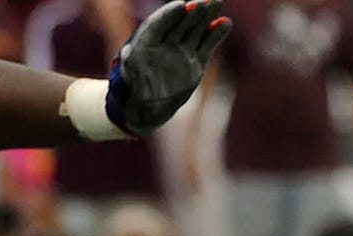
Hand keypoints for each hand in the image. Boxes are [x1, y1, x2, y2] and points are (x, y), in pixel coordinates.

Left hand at [106, 0, 231, 136]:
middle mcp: (164, 44)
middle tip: (206, 1)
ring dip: (206, 17)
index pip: (158, 26)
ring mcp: (180, 51)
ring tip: (218, 3)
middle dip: (192, 12)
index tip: (182, 5)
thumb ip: (131, 69)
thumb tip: (127, 57)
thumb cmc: (131, 95)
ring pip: (195, 30)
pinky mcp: (194, 62)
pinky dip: (215, 34)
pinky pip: (206, 45)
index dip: (169, 15)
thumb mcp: (128, 83)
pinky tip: (225, 23)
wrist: (145, 109)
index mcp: (145, 45)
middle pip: (179, 23)